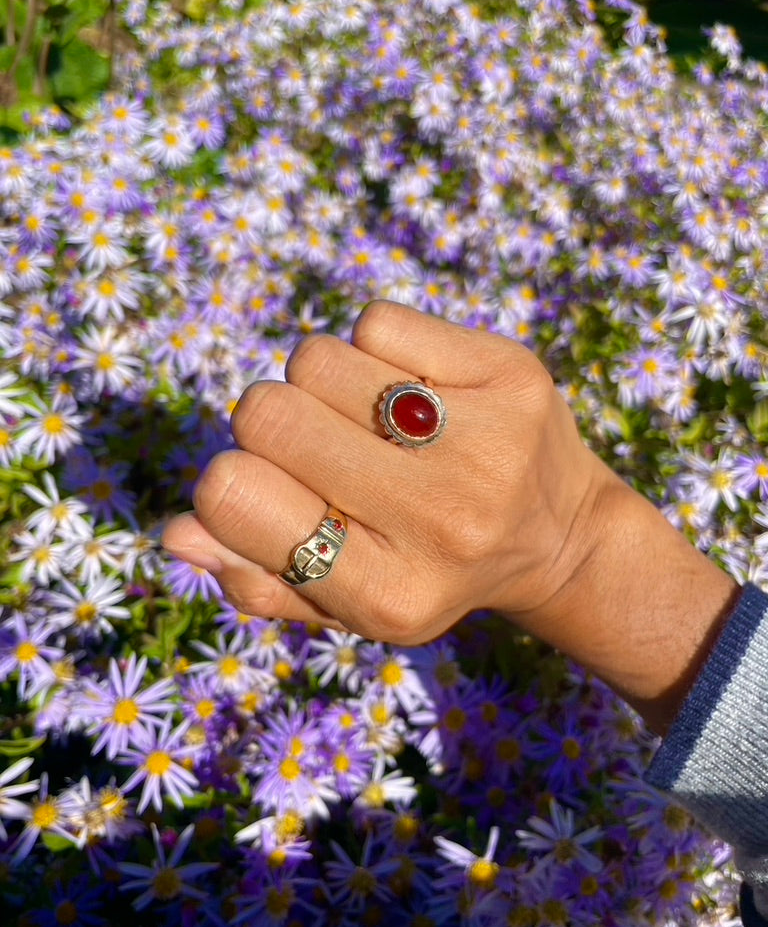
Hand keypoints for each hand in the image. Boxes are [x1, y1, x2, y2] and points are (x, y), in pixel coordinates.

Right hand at [162, 300, 737, 731]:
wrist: (559, 533)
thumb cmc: (430, 567)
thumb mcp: (348, 604)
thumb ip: (259, 579)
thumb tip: (176, 532)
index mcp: (388, 595)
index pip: (235, 496)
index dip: (229, 482)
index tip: (266, 488)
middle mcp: (443, 523)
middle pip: (267, 412)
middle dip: (271, 424)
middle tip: (322, 450)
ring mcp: (487, 444)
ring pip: (315, 359)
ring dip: (322, 385)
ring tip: (370, 423)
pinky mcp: (512, 375)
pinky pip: (375, 323)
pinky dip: (373, 350)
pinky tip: (411, 392)